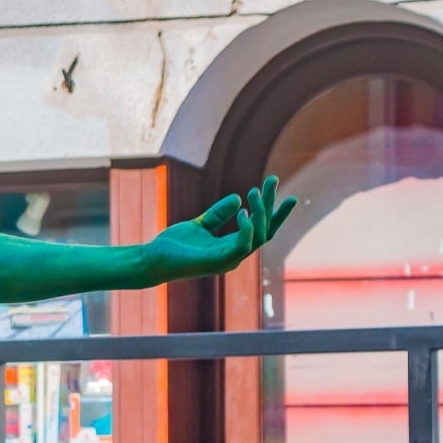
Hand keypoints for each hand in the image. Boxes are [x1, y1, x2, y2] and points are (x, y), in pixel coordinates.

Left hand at [142, 175, 295, 281]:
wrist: (152, 259)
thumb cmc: (173, 246)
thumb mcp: (199, 224)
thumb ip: (218, 214)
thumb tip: (237, 198)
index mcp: (232, 247)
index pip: (262, 231)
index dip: (277, 215)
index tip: (290, 196)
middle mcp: (235, 255)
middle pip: (265, 230)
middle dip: (271, 206)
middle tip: (273, 180)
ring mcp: (228, 261)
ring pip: (258, 237)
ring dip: (260, 213)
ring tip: (255, 191)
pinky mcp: (217, 262)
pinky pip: (241, 245)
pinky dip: (246, 229)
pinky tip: (243, 211)